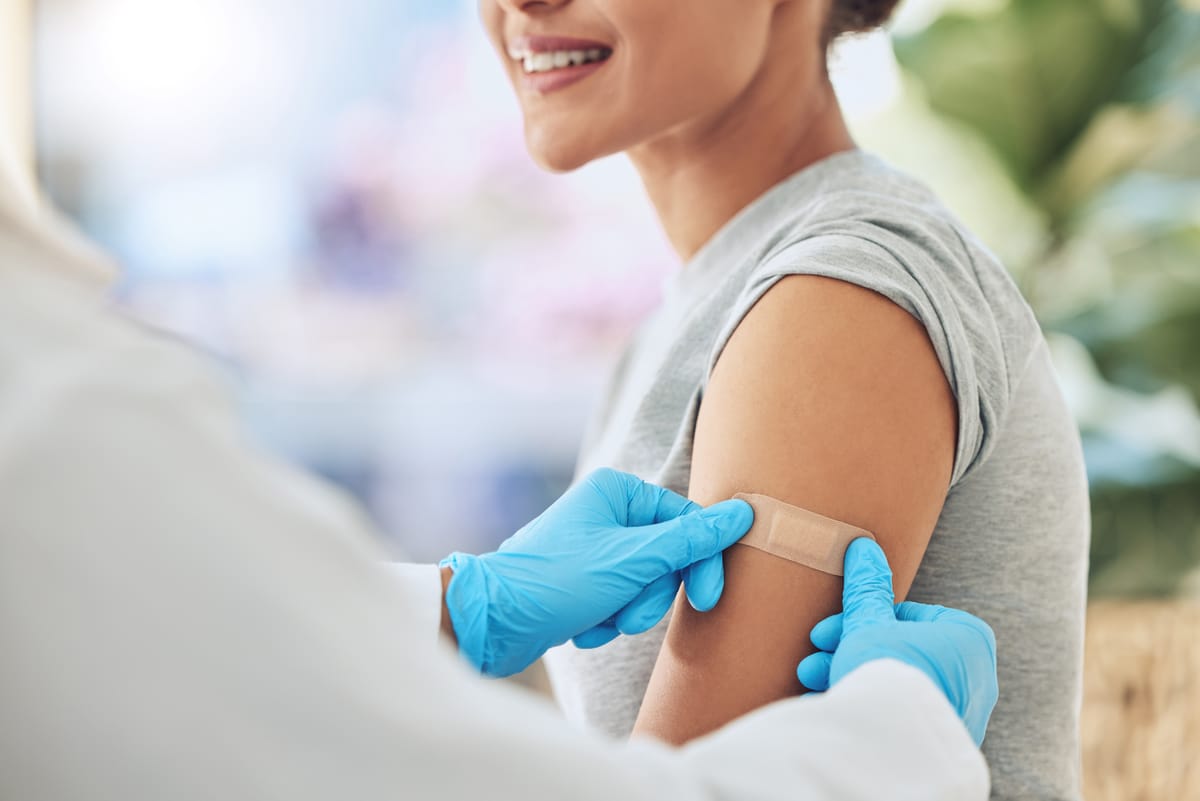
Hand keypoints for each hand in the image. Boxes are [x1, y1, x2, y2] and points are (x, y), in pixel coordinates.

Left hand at [440, 468, 753, 677]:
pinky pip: (618, 600)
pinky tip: (581, 628)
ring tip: (599, 622)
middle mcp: (604, 511)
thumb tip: (744, 512)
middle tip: (630, 616)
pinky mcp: (581, 579)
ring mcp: (592, 546)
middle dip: (650, 595)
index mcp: (616, 491)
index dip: (701, 563)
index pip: (685, 522)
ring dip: (627, 612)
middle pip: (665, 556)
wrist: (490, 622)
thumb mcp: (632, 561)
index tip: (708, 599)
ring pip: (644, 583)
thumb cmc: (557, 581)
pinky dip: (606, 620)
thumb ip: (691, 540)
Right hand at [796, 538, 997, 745]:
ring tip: (813, 682)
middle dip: (849, 651)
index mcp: (969, 639)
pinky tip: (833, 705)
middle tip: (814, 657)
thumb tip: (863, 548)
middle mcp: (976, 677)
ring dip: (851, 677)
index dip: (860, 618)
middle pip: (899, 651)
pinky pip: (901, 716)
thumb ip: (867, 588)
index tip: (827, 629)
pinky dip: (868, 707)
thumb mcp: (869, 623)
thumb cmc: (888, 673)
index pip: (908, 615)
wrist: (892, 748)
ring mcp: (961, 715)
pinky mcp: (941, 745)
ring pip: (897, 685)